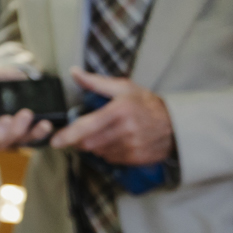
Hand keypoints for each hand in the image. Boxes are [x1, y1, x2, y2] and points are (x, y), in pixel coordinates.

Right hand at [0, 58, 54, 148]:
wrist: (20, 89)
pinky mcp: (18, 141)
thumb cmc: (1, 83)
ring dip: (18, 133)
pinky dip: (37, 134)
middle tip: (9, 118)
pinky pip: (26, 143)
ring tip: (29, 115)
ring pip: (5, 145)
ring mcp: (0, 139)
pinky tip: (45, 125)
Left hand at [50, 69, 172, 165]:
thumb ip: (96, 82)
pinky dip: (109, 153)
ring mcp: (132, 146)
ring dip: (96, 146)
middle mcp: (125, 130)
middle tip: (87, 131)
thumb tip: (74, 72)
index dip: (68, 136)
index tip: (55, 141)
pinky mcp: (137, 158)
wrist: (176, 122)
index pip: (87, 127)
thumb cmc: (146, 103)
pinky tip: (117, 142)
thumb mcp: (123, 88)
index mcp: (119, 111)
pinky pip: (112, 159)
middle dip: (81, 139)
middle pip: (88, 143)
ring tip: (107, 134)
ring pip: (99, 152)